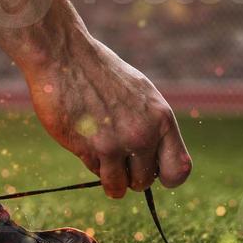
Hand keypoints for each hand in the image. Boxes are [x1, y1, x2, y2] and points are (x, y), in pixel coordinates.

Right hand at [27, 38, 192, 199]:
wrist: (64, 55)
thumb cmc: (98, 72)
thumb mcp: (138, 93)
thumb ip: (150, 123)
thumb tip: (151, 155)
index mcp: (161, 119)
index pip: (178, 169)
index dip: (164, 176)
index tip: (150, 170)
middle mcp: (143, 134)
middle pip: (145, 181)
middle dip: (130, 175)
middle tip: (116, 157)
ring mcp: (116, 144)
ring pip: (119, 186)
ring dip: (109, 177)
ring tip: (100, 156)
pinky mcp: (90, 148)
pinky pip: (95, 173)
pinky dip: (90, 163)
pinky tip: (83, 140)